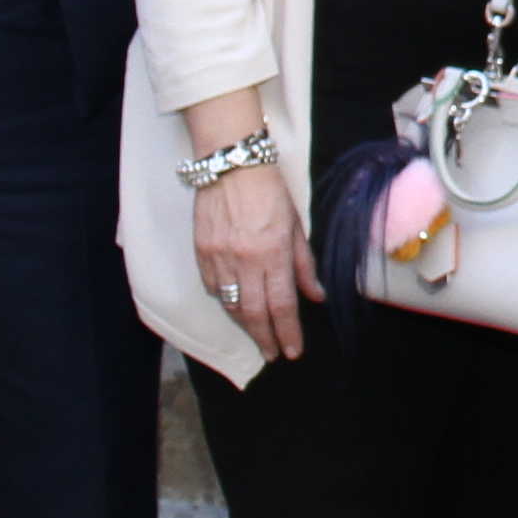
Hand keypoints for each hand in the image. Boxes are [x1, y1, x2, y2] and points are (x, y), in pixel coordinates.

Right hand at [195, 159, 315, 362]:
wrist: (231, 164)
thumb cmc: (270, 191)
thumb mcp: (295, 226)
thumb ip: (304, 264)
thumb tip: (316, 296)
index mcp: (273, 253)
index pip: (282, 304)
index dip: (288, 332)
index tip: (292, 351)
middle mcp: (245, 260)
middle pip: (254, 313)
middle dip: (265, 338)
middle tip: (271, 354)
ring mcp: (220, 257)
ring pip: (231, 304)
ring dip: (245, 323)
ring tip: (257, 333)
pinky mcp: (201, 252)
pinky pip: (213, 287)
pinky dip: (225, 299)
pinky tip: (235, 303)